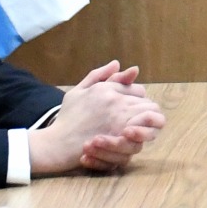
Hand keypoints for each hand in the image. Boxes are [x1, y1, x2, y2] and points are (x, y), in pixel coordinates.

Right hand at [30, 62, 165, 174]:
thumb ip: (98, 75)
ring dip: (146, 121)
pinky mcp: (122, 137)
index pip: (136, 89)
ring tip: (136, 128)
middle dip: (143, 110)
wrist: (58, 144)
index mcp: (105, 89)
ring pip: (148, 115)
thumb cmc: (66, 119)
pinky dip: (143, 133)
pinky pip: (144, 131)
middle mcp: (115, 101)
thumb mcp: (77, 91)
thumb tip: (117, 63)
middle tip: (135, 119)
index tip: (131, 107)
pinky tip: (134, 138)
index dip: (137, 99)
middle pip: (145, 101)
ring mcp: (120, 119)